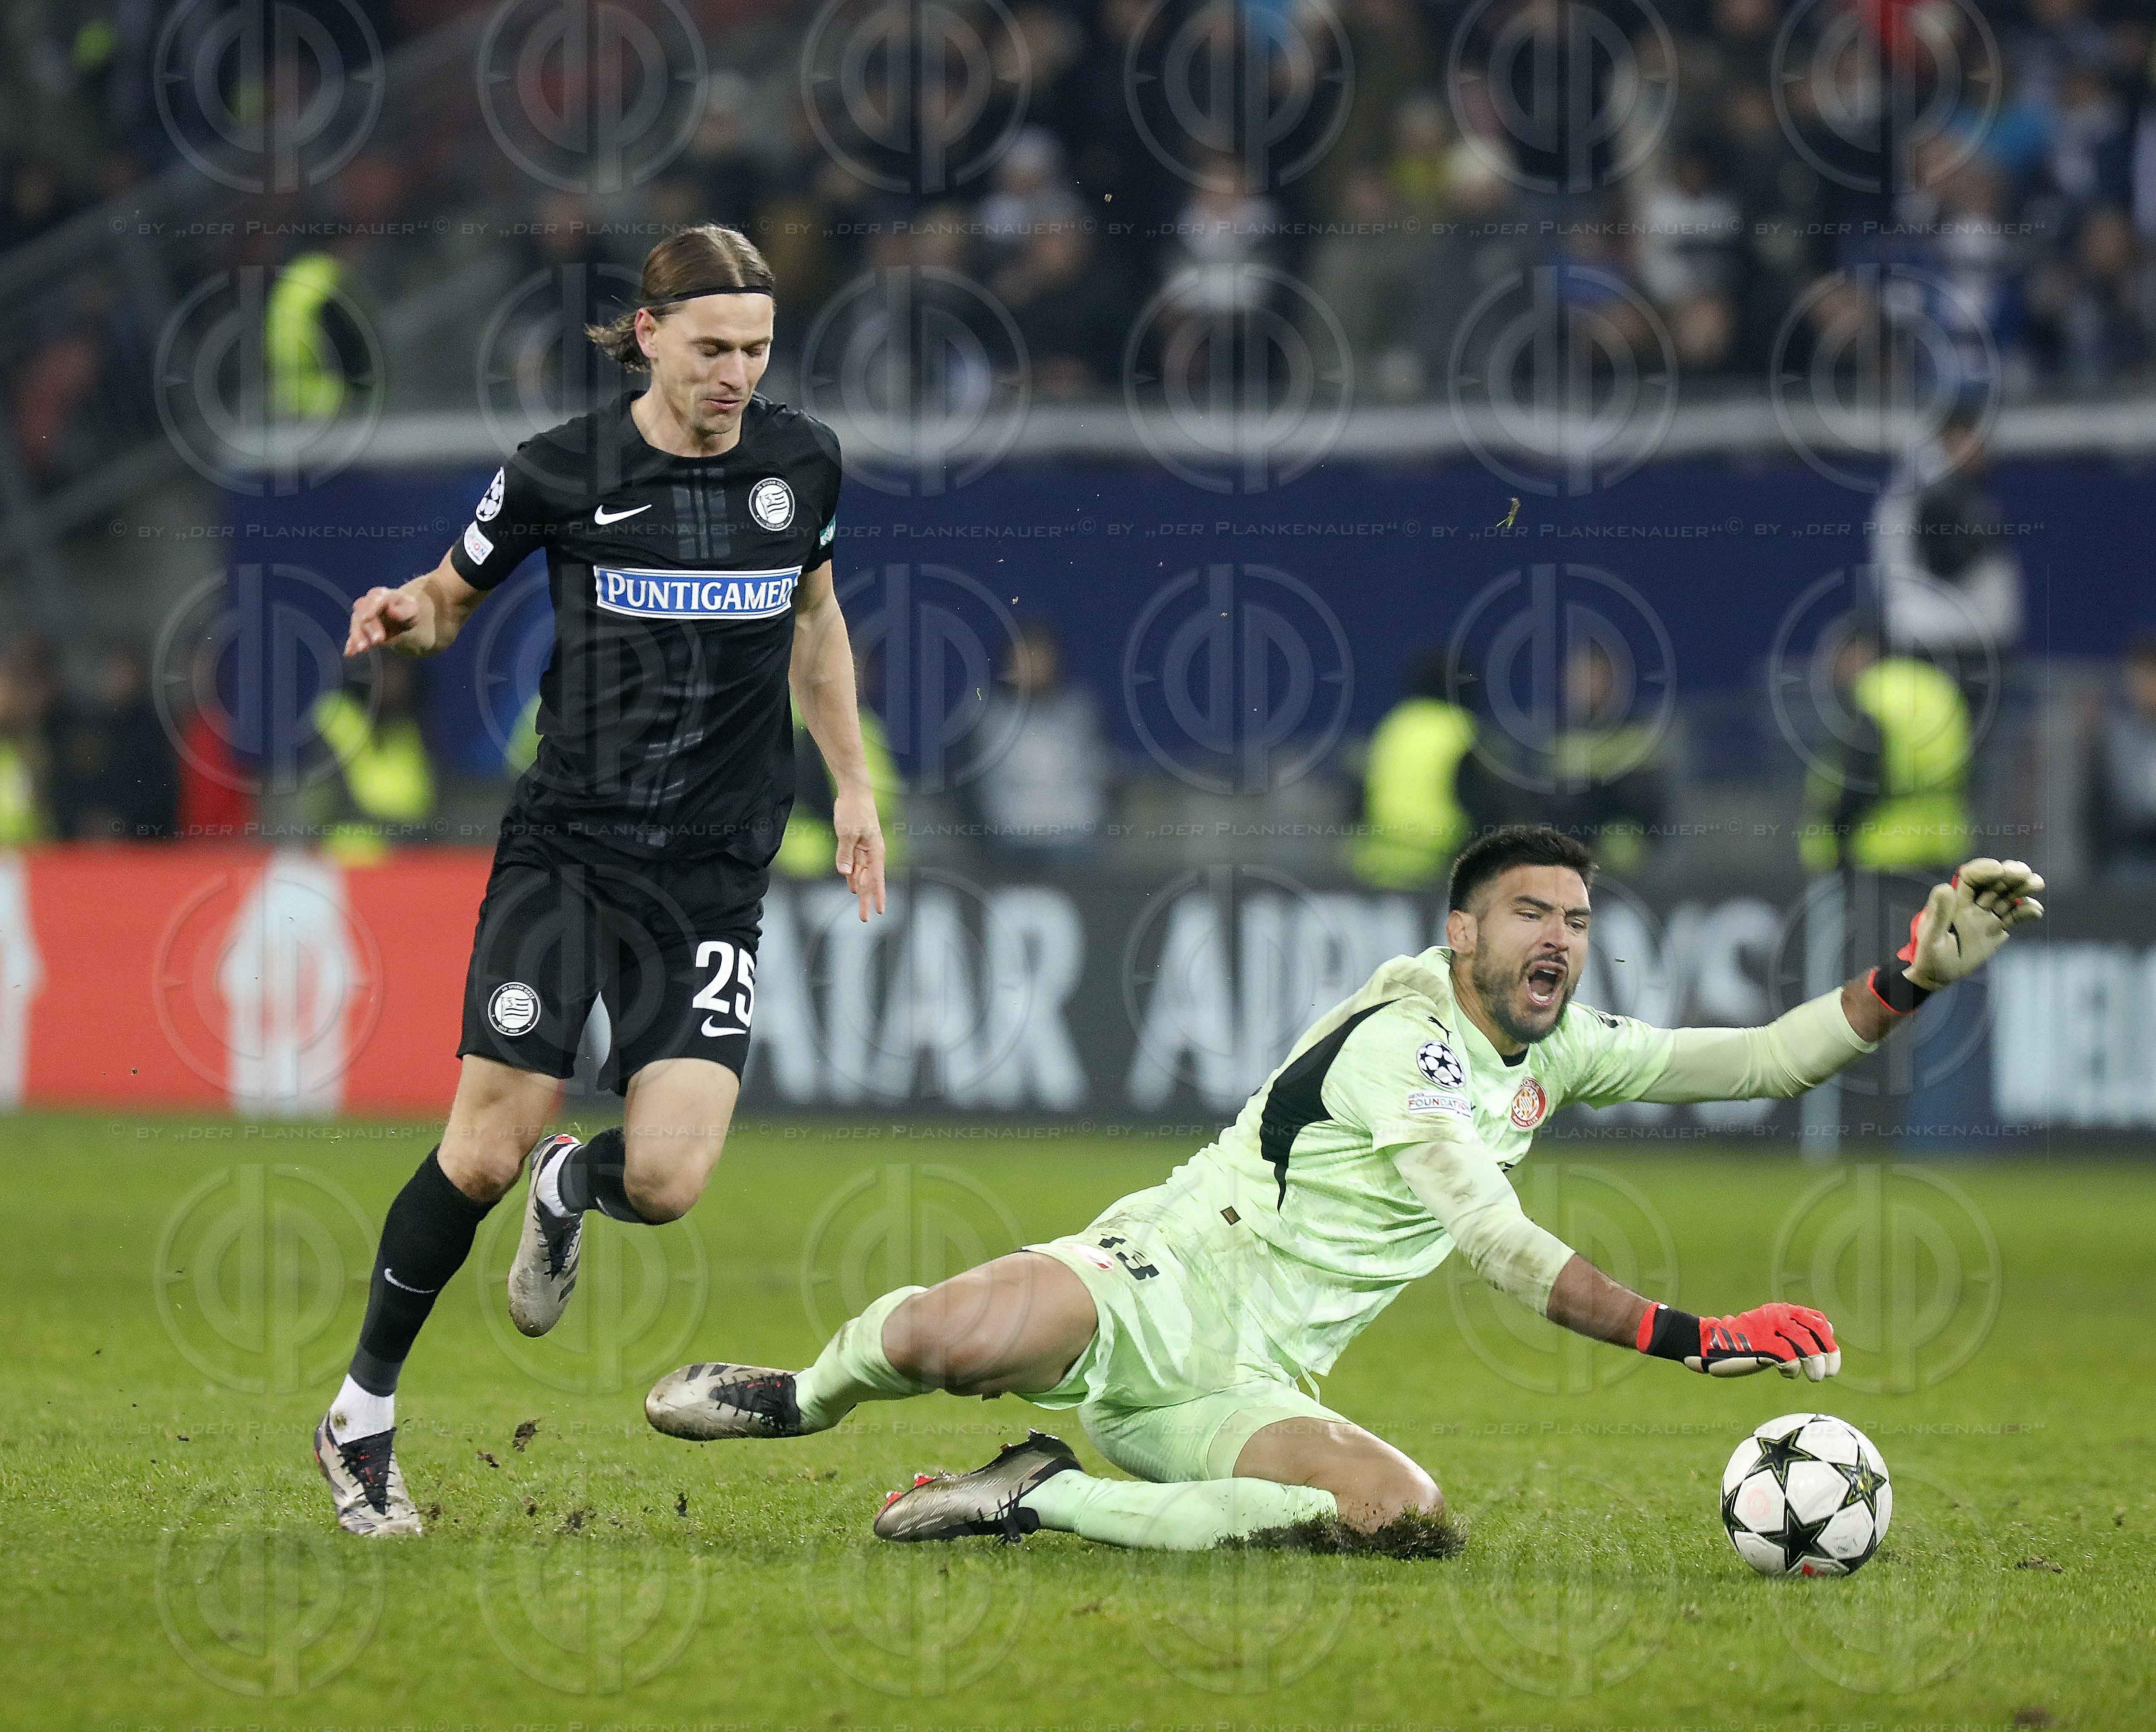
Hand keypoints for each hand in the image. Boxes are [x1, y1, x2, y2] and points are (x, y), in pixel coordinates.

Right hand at [346, 585, 425, 655]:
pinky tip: (349, 653)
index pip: (374, 600)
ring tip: (363, 649)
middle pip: (362, 614)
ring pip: (356, 624)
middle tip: (377, 641)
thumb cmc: (407, 609)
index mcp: (381, 595)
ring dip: (358, 637)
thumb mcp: (411, 609)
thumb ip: (402, 611)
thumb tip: (390, 611)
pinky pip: (353, 635)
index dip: (370, 609)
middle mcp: (367, 603)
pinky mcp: (360, 629)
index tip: (366, 619)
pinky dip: (351, 644)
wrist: (402, 614)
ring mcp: (361, 615)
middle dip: (368, 628)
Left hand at [832, 784, 885, 922]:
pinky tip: (850, 885)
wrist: (853, 791)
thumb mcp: (847, 833)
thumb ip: (845, 854)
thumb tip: (845, 874)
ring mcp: (863, 848)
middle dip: (867, 899)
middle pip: (869, 880)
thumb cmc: (854, 810)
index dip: (877, 896)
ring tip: (860, 907)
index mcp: (875, 850)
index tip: (879, 911)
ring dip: (859, 889)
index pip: (876, 878)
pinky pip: (854, 864)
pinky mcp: (855, 843)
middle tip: (864, 918)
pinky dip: (852, 875)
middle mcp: (871, 852)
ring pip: (861, 874)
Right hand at [1690, 1303, 1839, 1379]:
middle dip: (1828, 1354)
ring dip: (1814, 1364)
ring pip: (1806, 1345)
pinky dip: (1792, 1369)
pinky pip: (1788, 1357)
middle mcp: (1778, 1314)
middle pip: (1816, 1331)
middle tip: (1827, 1373)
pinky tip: (1787, 1373)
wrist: (1711, 1344)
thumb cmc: (1746, 1342)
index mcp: (1783, 1310)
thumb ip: (1798, 1329)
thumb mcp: (1774, 1331)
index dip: (1829, 1343)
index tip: (1831, 1363)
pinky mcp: (1761, 1343)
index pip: (1818, 1321)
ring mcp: (1769, 1328)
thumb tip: (1829, 1326)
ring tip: (1814, 1378)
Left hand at [1903, 857, 2044, 989]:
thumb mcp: (1931, 937)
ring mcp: (1987, 916)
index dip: (1985, 870)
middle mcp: (1973, 904)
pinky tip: (2036, 911)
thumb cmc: (1929, 955)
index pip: (1971, 877)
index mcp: (1955, 901)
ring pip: (2007, 897)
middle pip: (1994, 883)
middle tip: (2025, 874)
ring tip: (2037, 883)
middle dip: (2010, 875)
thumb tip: (1945, 886)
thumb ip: (1939, 915)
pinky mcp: (1998, 929)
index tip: (1999, 870)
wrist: (1939, 973)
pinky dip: (2026, 912)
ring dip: (2022, 888)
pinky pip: (2015, 917)